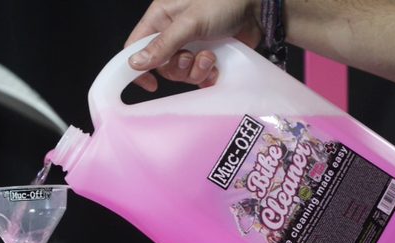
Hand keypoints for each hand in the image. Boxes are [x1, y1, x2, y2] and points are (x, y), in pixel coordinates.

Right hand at [125, 0, 263, 90]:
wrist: (260, 7)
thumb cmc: (225, 1)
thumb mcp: (190, 22)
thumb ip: (163, 44)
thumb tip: (135, 63)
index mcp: (161, 16)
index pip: (136, 45)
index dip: (137, 66)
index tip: (149, 83)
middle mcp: (173, 32)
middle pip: (161, 64)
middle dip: (177, 67)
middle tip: (191, 57)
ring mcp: (190, 44)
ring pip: (181, 72)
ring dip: (195, 70)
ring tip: (210, 57)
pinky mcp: (207, 55)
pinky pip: (198, 75)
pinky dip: (207, 75)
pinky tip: (217, 66)